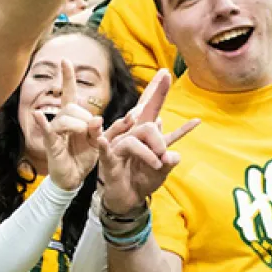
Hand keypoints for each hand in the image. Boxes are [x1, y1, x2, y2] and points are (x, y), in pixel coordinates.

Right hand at [31, 60, 102, 189]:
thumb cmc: (84, 158)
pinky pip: (48, 129)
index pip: (69, 93)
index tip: (65, 60)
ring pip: (66, 117)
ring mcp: (54, 131)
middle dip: (86, 118)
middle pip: (72, 107)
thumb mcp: (100, 142)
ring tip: (84, 138)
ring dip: (79, 126)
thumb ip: (104, 130)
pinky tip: (37, 115)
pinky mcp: (50, 143)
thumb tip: (98, 119)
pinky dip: (42, 122)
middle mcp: (61, 120)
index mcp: (74, 117)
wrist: (74, 179)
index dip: (67, 77)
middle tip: (92, 133)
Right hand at [96, 70, 198, 213]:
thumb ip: (170, 159)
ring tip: (158, 163)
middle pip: (146, 118)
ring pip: (138, 134)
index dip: (157, 90)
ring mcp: (118, 144)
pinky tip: (99, 138)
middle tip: (165, 156)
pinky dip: (104, 143)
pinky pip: (107, 147)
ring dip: (152, 150)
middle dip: (160, 135)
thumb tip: (172, 154)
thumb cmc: (143, 180)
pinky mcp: (109, 157)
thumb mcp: (163, 169)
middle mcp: (130, 134)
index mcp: (143, 133)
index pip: (150, 107)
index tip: (166, 72)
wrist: (128, 199)